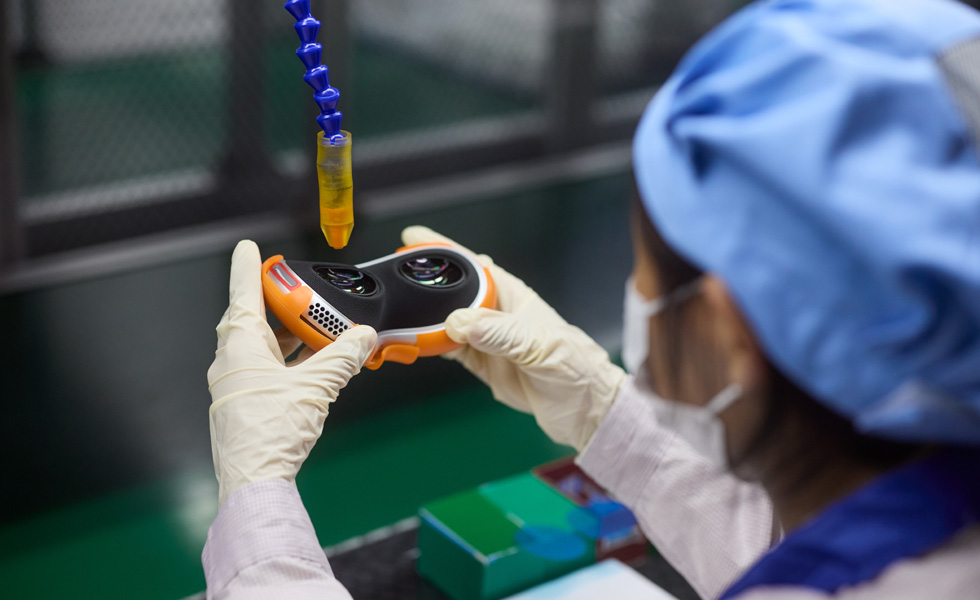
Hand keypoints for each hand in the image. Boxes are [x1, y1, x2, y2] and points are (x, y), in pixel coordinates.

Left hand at [207, 240, 377, 505]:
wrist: (254, 482)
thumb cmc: (271, 432)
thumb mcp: (316, 387)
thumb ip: (342, 357)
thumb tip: (363, 337)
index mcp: (240, 347)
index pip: (243, 295)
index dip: (247, 268)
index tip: (248, 248)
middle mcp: (233, 363)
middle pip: (256, 321)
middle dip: (281, 306)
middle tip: (301, 292)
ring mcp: (238, 386)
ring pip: (265, 348)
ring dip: (291, 337)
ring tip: (321, 329)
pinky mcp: (247, 406)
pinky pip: (269, 371)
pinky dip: (291, 362)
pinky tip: (315, 366)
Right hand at [401, 226, 626, 450]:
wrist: (584, 410)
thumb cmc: (576, 368)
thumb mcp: (540, 346)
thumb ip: (501, 334)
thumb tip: (460, 321)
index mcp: (511, 295)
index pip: (471, 264)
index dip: (441, 249)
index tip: (412, 237)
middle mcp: (494, 313)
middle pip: (450, 290)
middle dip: (421, 282)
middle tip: (389, 278)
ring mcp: (485, 338)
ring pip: (443, 320)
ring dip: (419, 318)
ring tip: (392, 314)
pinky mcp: (481, 363)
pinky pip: (447, 349)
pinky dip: (428, 346)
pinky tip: (411, 343)